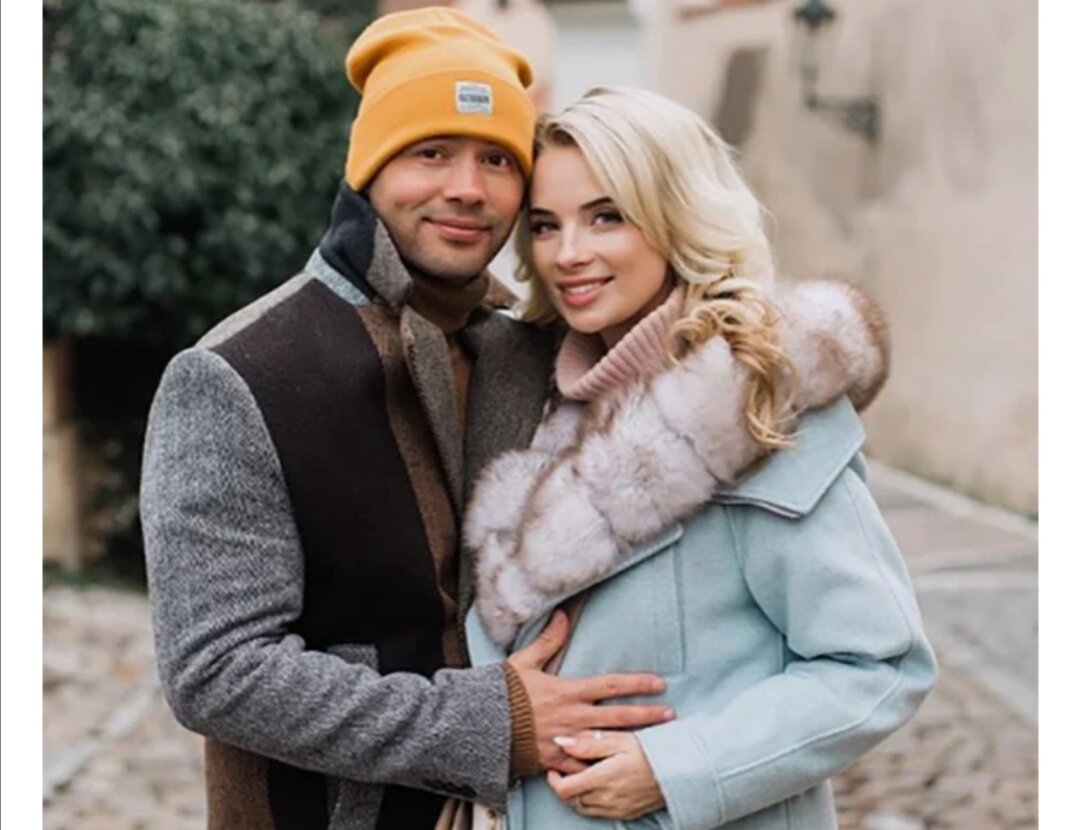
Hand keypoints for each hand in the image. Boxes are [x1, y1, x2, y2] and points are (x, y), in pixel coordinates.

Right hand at [506, 611, 673, 773]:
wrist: (479, 724)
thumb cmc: (502, 692)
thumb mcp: (524, 662)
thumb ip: (548, 640)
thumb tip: (562, 615)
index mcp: (569, 691)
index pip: (612, 685)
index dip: (638, 684)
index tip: (659, 683)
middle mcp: (573, 716)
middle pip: (620, 717)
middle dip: (648, 715)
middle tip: (670, 714)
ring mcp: (567, 740)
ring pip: (609, 744)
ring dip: (634, 742)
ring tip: (656, 743)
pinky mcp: (557, 760)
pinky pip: (585, 766)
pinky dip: (602, 767)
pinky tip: (620, 768)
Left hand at [547, 730, 664, 820]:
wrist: (680, 771)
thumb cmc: (649, 751)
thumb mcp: (619, 740)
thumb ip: (588, 743)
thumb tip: (561, 742)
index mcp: (601, 779)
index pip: (564, 789)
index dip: (553, 779)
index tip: (554, 767)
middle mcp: (606, 799)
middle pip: (571, 800)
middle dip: (564, 786)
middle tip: (565, 769)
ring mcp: (616, 809)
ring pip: (583, 808)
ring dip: (577, 794)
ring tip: (581, 776)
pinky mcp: (626, 814)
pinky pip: (599, 812)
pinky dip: (591, 801)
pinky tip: (597, 786)